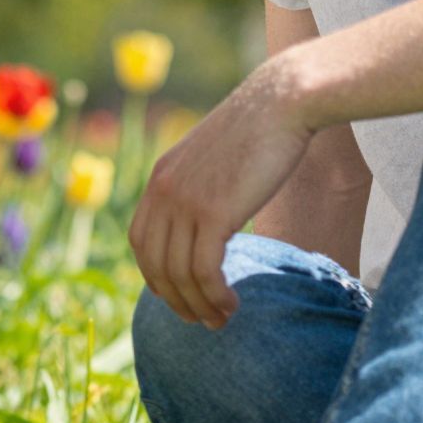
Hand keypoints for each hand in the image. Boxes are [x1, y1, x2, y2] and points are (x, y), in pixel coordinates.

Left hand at [128, 58, 315, 328]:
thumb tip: (208, 219)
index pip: (140, 240)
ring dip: (198, 306)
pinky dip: (214, 296)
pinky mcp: (213, 212)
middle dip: (175, 300)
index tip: (178, 294)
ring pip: (179, 274)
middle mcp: (164, 190)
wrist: (282, 102)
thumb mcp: (215, 158)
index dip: (154, 274)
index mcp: (161, 176)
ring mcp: (185, 201)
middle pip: (154, 264)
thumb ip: (202, 186)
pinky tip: (231, 304)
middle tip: (200, 320)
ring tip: (222, 320)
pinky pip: (203, 271)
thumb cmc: (261, 129)